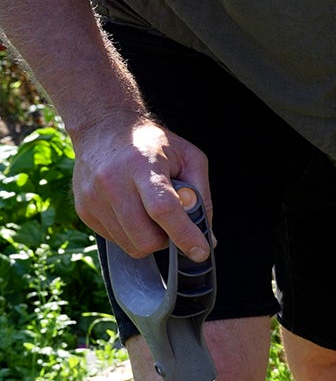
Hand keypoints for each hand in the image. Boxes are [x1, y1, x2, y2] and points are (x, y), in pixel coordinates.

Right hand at [70, 113, 212, 260]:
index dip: (184, 235)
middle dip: (167, 240)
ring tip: (151, 213)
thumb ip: (202, 196)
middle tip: (172, 224)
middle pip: (145, 237)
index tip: (200, 252)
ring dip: (150, 239)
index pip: (163, 209)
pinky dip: (132, 235)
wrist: (103, 128)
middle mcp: (112, 182)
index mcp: (142, 165)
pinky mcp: (84, 210)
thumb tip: (207, 238)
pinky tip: (133, 211)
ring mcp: (93, 198)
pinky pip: (116, 241)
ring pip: (131, 245)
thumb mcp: (189, 158)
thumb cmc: (153, 144)